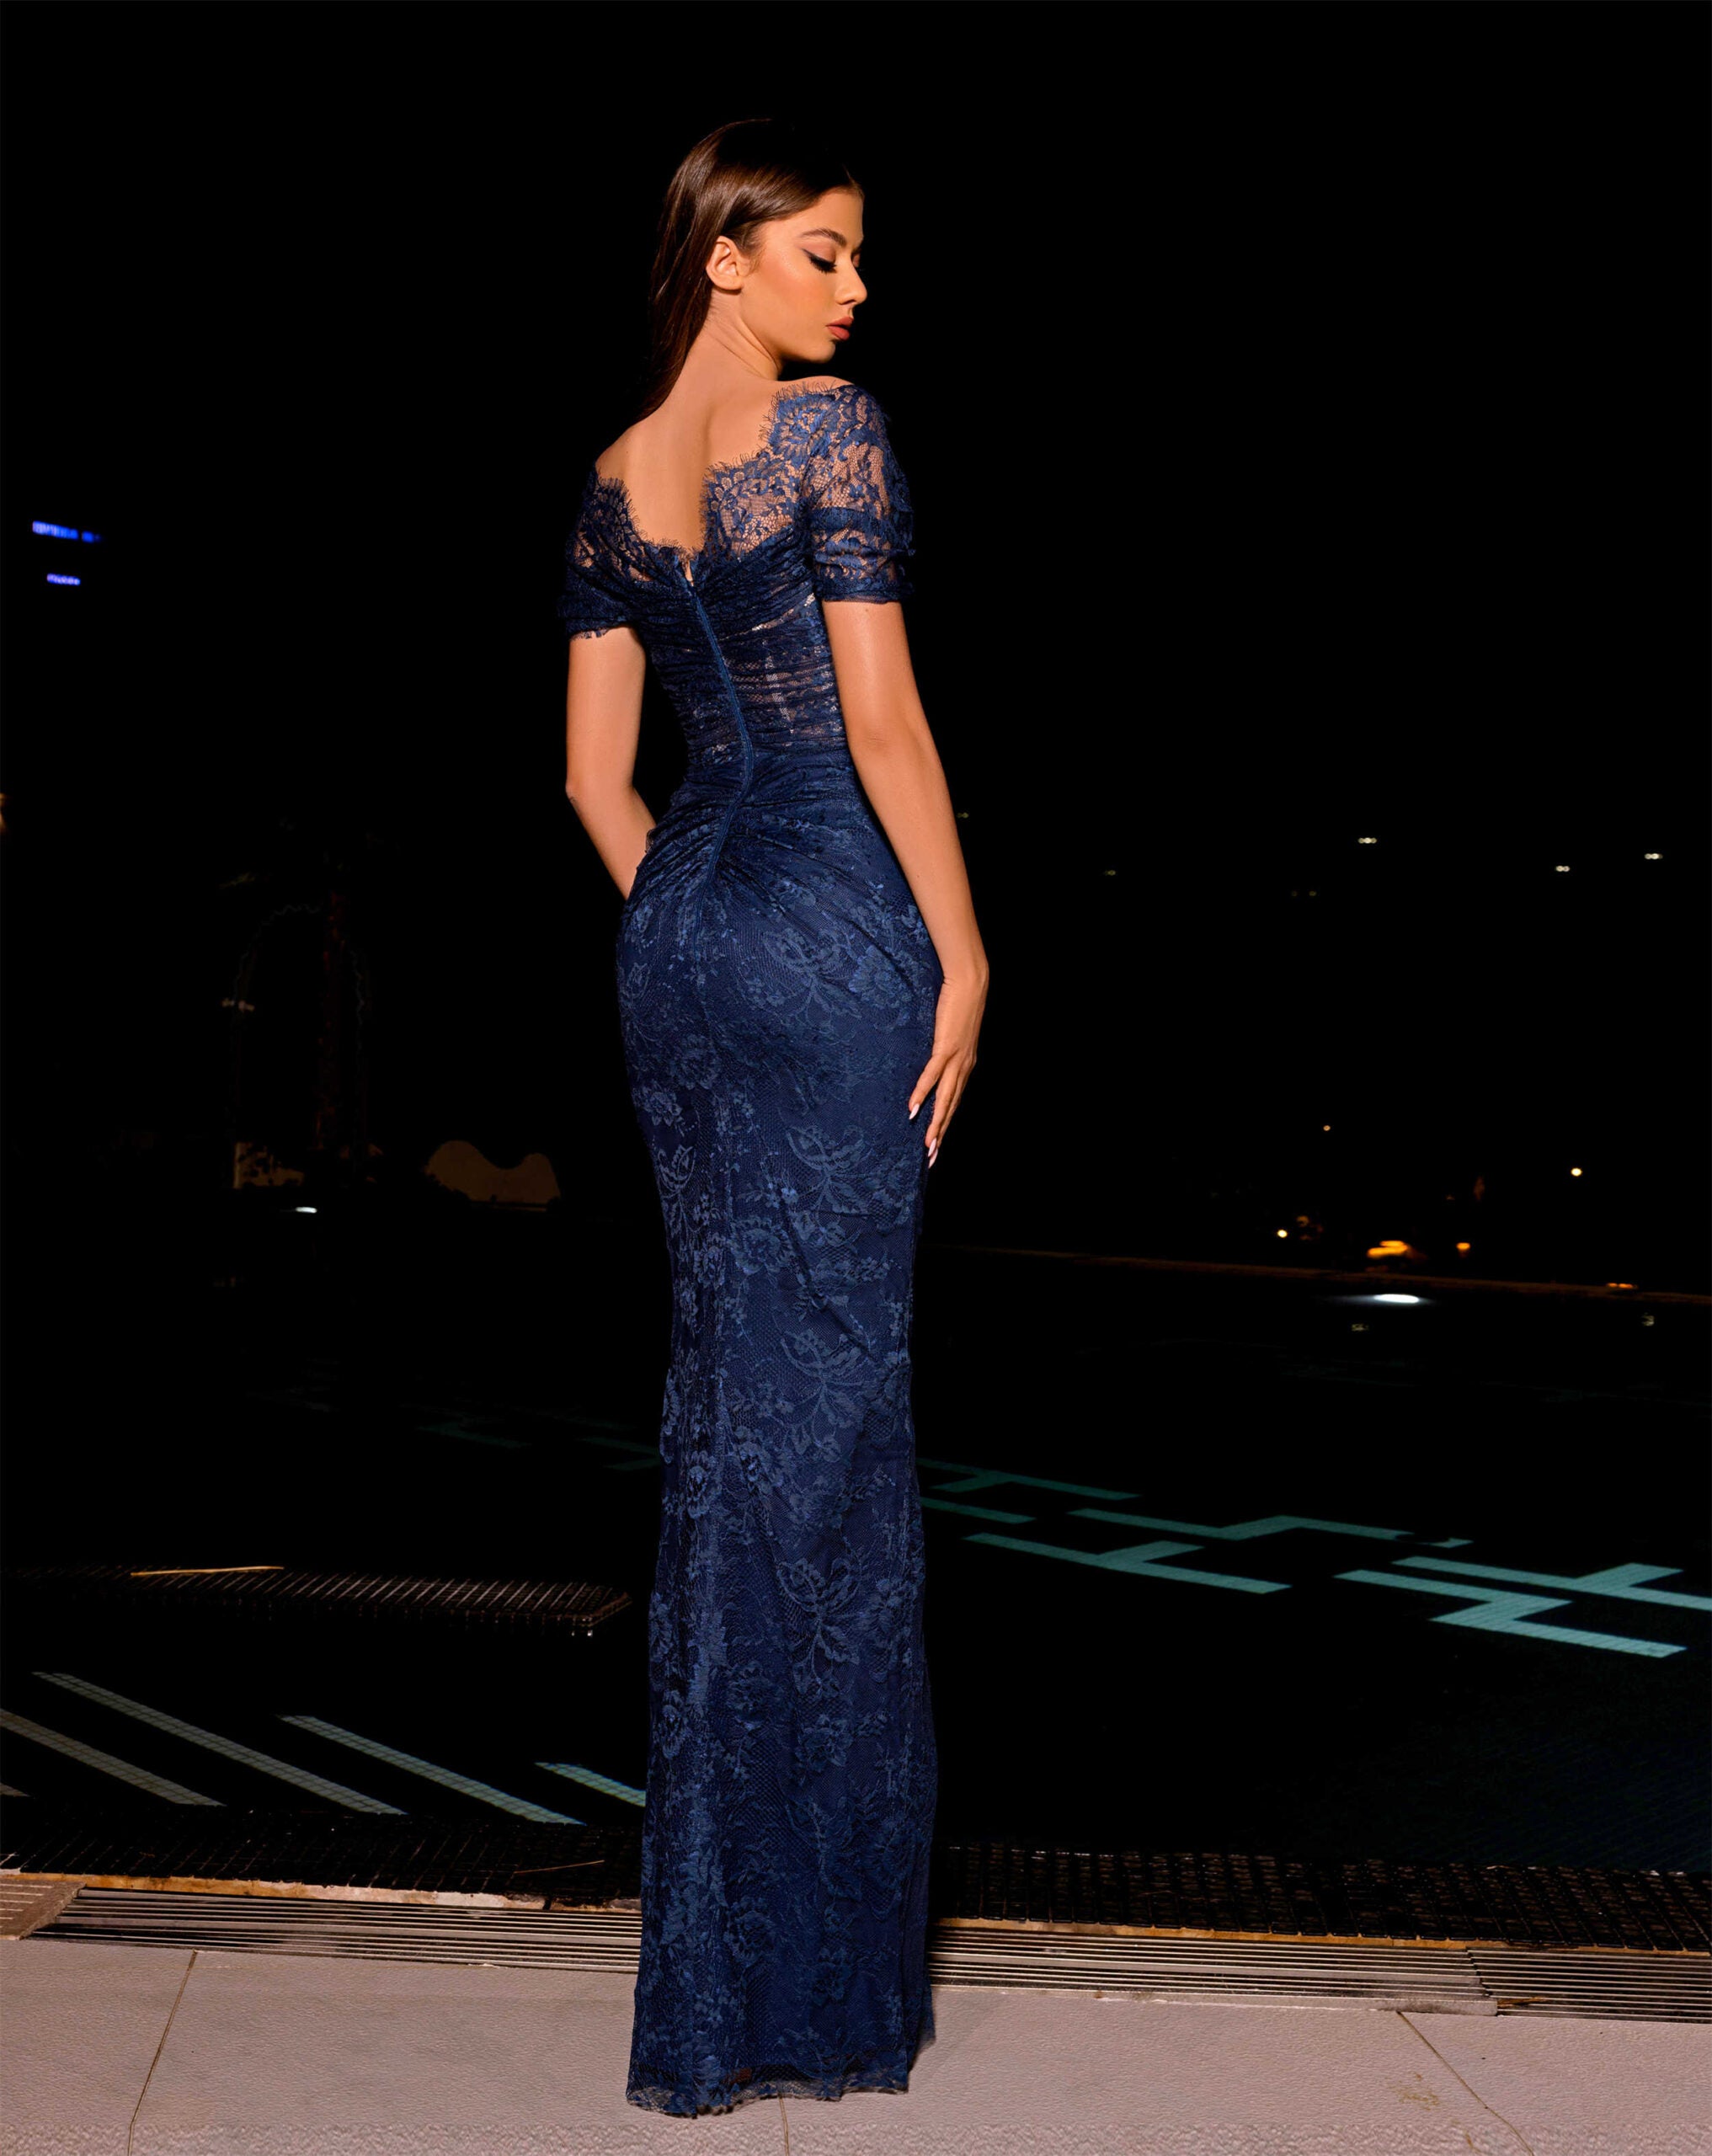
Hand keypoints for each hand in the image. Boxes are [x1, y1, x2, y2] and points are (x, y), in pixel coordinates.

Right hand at [908, 970, 985, 1166]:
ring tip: (927, 1144)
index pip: (954, 1102)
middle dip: (942, 1135)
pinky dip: (923, 1093)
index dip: (946, 1125)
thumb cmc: (960, 1005)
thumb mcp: (954, 1034)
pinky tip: (914, 1109)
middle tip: (931, 1158)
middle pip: (951, 1108)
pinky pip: (932, 1075)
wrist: (970, 984)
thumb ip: (946, 1051)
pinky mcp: (946, 1047)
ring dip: (936, 1123)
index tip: (936, 1146)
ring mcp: (956, 1059)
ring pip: (945, 1098)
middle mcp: (964, 1068)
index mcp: (965, 1066)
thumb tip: (933, 1061)